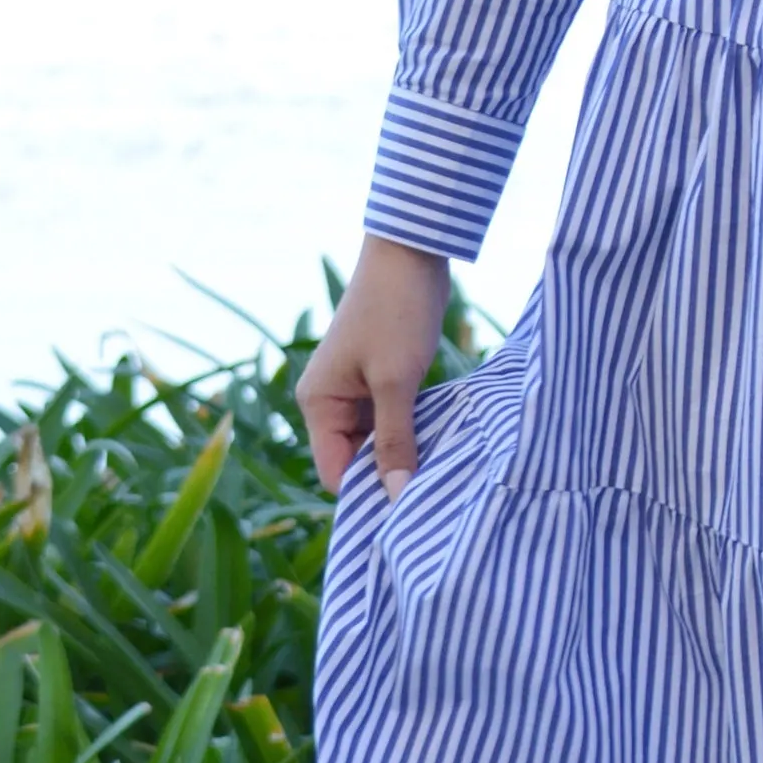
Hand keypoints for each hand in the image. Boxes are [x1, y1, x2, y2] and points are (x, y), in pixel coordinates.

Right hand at [299, 237, 451, 500]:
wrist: (411, 252)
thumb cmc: (396, 311)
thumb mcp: (396, 381)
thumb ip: (396, 440)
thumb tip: (395, 497)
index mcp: (318, 403)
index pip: (336, 472)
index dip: (369, 493)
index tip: (410, 511)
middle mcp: (330, 401)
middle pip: (358, 460)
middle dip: (391, 474)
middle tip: (437, 494)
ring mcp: (356, 390)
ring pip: (380, 441)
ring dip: (408, 451)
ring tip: (445, 471)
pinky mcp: (382, 379)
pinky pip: (395, 420)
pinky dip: (416, 430)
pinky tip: (445, 442)